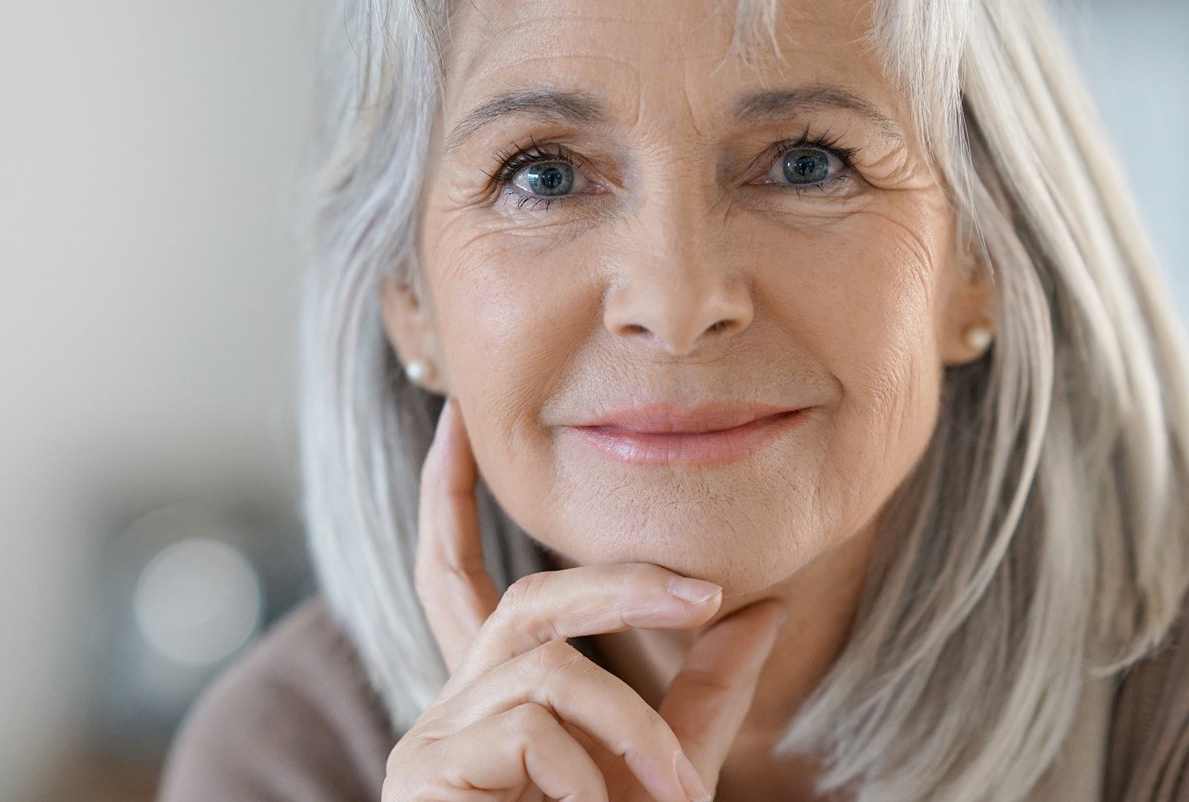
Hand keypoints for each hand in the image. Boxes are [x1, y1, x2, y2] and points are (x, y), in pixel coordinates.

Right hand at [382, 395, 788, 801]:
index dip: (447, 501)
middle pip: (523, 602)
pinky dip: (588, 776)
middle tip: (706, 592)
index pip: (456, 577)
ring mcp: (430, 745)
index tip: (449, 424)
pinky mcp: (421, 779)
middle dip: (616, 587)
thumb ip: (705, 696)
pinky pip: (528, 731)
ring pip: (544, 668)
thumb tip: (767, 606)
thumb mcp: (666, 772)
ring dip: (629, 726)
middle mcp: (451, 708)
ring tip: (675, 799)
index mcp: (495, 697)